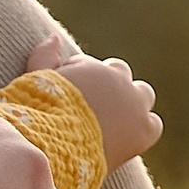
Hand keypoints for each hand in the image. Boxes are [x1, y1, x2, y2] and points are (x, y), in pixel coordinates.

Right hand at [29, 34, 161, 171]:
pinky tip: (124, 137)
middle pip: (119, 71)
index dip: (76, 78)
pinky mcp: (145, 131)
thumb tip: (53, 37)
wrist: (58, 151)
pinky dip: (143, 127)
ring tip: (111, 121)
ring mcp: (135, 105)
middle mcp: (118, 81)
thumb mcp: (35, 82)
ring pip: (143, 93)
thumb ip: (44, 56)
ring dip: (131, 101)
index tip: (65, 96)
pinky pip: (153, 124)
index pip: (88, 64)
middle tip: (91, 106)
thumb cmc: (40, 117)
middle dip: (108, 83)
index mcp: (92, 69)